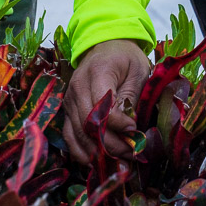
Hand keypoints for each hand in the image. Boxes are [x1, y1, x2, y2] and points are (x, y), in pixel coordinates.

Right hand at [63, 39, 149, 164]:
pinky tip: (95, 162)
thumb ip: (131, 96)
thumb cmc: (126, 57)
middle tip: (131, 153)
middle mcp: (77, 87)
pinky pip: (69, 135)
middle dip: (110, 143)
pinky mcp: (67, 110)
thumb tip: (129, 127)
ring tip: (119, 161)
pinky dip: (81, 151)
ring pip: (77, 133)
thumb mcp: (137, 70)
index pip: (101, 105)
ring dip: (98, 152)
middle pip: (88, 123)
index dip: (117, 123)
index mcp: (97, 72)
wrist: (105, 44)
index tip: (135, 130)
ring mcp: (69, 99)